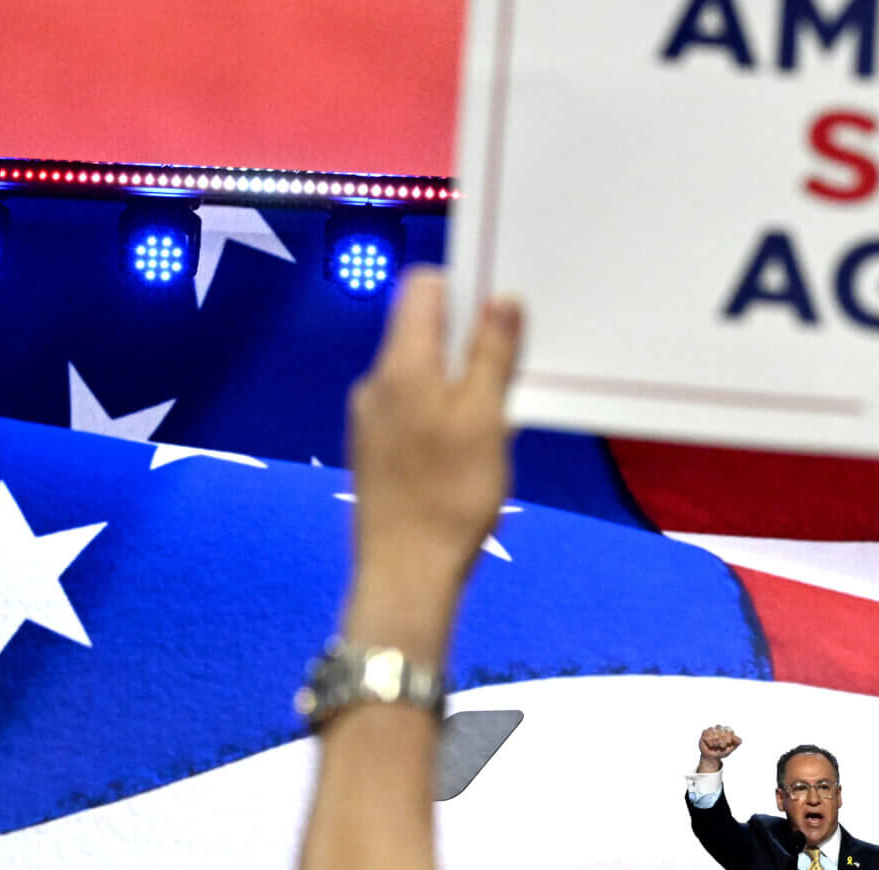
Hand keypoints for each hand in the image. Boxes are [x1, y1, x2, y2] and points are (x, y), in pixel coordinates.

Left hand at [340, 268, 523, 658]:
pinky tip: (464, 449)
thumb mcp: (487, 419)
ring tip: (493, 418)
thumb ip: (492, 355)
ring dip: (456, 380)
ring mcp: (368, 418)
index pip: (421, 288)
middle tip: (510, 369)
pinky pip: (409, 408)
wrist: (406, 573)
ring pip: (417, 373)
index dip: (463, 287)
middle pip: (420, 330)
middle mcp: (375, 382)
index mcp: (401, 364)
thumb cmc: (452, 494)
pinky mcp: (372, 451)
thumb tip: (502, 299)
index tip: (501, 314)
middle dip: (466, 338)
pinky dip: (439, 411)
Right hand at [695, 724, 741, 773]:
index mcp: (727, 730)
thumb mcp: (732, 748)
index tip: (728, 743)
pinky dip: (709, 739)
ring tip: (716, 746)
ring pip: (712, 729)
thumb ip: (737, 742)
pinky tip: (711, 745)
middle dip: (721, 738)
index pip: (728, 729)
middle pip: (720, 728)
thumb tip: (736, 737)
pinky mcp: (704, 734)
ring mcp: (711, 730)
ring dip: (715, 739)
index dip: (728, 736)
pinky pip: (706, 732)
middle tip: (722, 746)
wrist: (712, 757)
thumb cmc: (723, 751)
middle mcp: (719, 729)